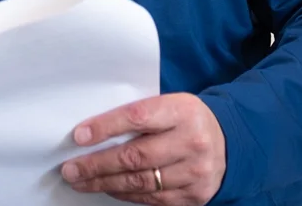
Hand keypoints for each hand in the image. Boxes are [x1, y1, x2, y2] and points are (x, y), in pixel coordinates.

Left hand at [60, 93, 225, 204]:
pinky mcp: (194, 196)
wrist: (231, 143)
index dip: (106, 127)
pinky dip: (125, 195)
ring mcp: (194, 172)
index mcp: (183, 111)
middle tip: (71, 169)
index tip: (80, 136)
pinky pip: (151, 199)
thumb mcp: (171, 105)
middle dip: (97, 164)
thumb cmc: (187, 120)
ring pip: (140, 182)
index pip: (138, 117)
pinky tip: (108, 188)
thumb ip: (141, 116)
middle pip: (135, 156)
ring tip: (81, 181)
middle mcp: (192, 142)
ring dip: (104, 183)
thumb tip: (93, 132)